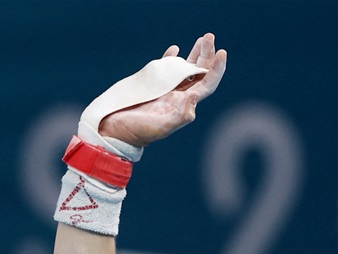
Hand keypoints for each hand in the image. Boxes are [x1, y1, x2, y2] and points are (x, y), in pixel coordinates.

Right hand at [98, 33, 227, 147]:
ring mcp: (165, 89)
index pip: (207, 84)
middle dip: (206, 55)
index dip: (216, 69)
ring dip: (194, 54)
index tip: (222, 52)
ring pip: (185, 68)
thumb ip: (179, 116)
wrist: (116, 131)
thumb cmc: (139, 132)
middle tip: (209, 37)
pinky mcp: (151, 84)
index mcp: (184, 104)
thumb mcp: (161, 127)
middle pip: (199, 72)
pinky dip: (170, 58)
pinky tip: (175, 48)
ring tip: (202, 39)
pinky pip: (164, 68)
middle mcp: (178, 95)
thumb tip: (194, 97)